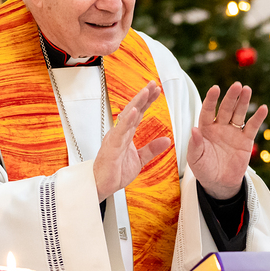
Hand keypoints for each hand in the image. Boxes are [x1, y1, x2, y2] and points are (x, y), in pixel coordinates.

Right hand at [93, 82, 171, 201]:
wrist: (102, 186)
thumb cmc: (115, 172)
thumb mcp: (139, 160)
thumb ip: (152, 149)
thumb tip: (167, 140)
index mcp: (126, 134)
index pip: (138, 114)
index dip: (147, 101)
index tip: (156, 90)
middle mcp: (120, 132)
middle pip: (133, 110)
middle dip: (143, 96)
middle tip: (154, 84)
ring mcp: (115, 138)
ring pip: (127, 116)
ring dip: (137, 103)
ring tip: (146, 91)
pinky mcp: (112, 146)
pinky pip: (120, 131)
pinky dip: (127, 120)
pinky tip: (135, 110)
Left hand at [188, 83, 267, 199]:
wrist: (219, 184)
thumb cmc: (204, 169)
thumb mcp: (195, 159)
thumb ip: (195, 145)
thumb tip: (194, 129)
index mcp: (205, 128)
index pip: (207, 110)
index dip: (211, 100)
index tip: (215, 88)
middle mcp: (219, 126)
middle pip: (225, 108)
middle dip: (231, 97)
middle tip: (237, 85)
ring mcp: (233, 132)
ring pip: (238, 114)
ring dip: (243, 102)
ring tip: (247, 89)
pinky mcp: (245, 141)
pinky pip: (252, 127)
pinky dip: (258, 118)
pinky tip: (263, 108)